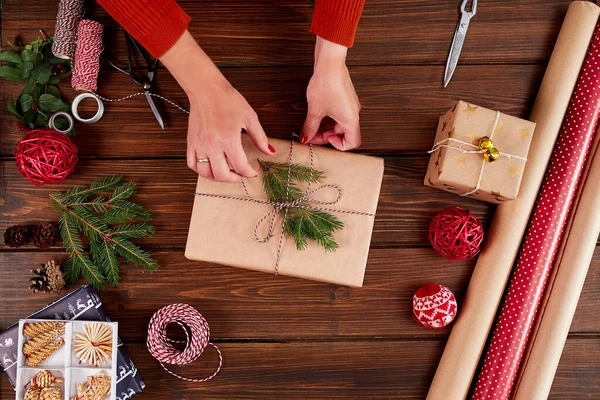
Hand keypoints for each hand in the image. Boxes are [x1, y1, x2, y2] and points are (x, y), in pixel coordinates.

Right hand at [160, 31, 274, 181]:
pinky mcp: (191, 142)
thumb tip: (269, 152)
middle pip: (222, 174)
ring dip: (217, 178)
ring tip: (225, 173)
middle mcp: (212, 145)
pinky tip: (209, 167)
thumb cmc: (228, 100)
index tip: (253, 172)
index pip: (240, 166)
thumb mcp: (250, 118)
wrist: (206, 89)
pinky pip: (192, 164)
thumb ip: (260, 138)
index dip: (249, 172)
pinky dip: (201, 170)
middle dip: (234, 178)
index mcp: (228, 139)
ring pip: (205, 173)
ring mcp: (199, 145)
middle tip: (240, 174)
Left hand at [300, 36, 360, 150]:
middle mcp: (353, 113)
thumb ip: (310, 127)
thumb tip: (306, 138)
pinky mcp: (345, 99)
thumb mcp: (315, 110)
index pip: (352, 142)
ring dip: (326, 128)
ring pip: (339, 124)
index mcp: (351, 119)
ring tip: (311, 126)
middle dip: (326, 137)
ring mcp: (350, 106)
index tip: (324, 140)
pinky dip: (328, 118)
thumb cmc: (327, 84)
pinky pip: (339, 114)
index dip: (338, 146)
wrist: (330, 63)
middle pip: (343, 134)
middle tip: (311, 135)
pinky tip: (316, 116)